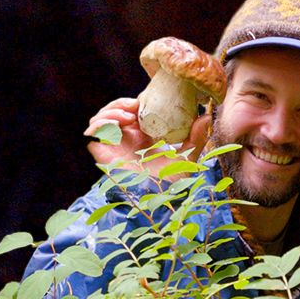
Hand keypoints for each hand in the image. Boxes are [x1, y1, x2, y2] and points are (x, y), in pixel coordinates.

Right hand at [86, 97, 210, 175]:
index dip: (138, 102)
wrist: (157, 199)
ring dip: (112, 110)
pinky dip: (102, 123)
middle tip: (136, 104)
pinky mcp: (102, 153)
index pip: (134, 112)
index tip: (148, 99)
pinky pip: (93, 133)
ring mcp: (114, 145)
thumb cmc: (171, 183)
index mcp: (144, 137)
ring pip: (103, 118)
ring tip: (128, 114)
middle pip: (116, 111)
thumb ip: (197, 138)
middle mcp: (126, 139)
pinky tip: (117, 124)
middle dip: (122, 103)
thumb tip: (206, 117)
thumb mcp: (188, 157)